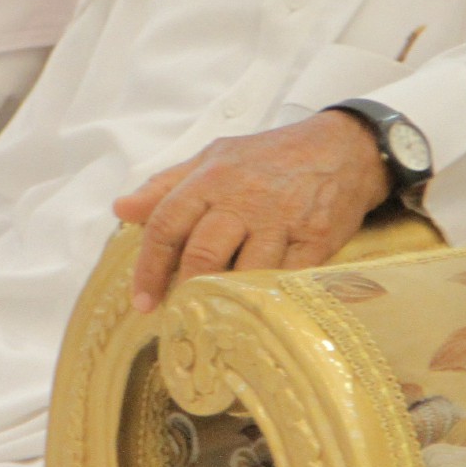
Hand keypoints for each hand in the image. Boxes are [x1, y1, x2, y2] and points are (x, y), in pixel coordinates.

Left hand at [113, 111, 392, 312]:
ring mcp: (282, 220)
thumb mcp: (214, 158)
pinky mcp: (317, 239)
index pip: (167, 224)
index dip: (148, 267)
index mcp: (212, 177)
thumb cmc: (269, 157)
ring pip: (244, 272)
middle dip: (184, 289)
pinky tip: (256, 311)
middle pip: (202, 253)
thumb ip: (166, 185)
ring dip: (226, 299)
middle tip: (177, 315)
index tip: (141, 301)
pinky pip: (286, 280)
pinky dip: (268, 299)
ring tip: (215, 318)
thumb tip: (121, 208)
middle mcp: (244, 198)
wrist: (343, 148)